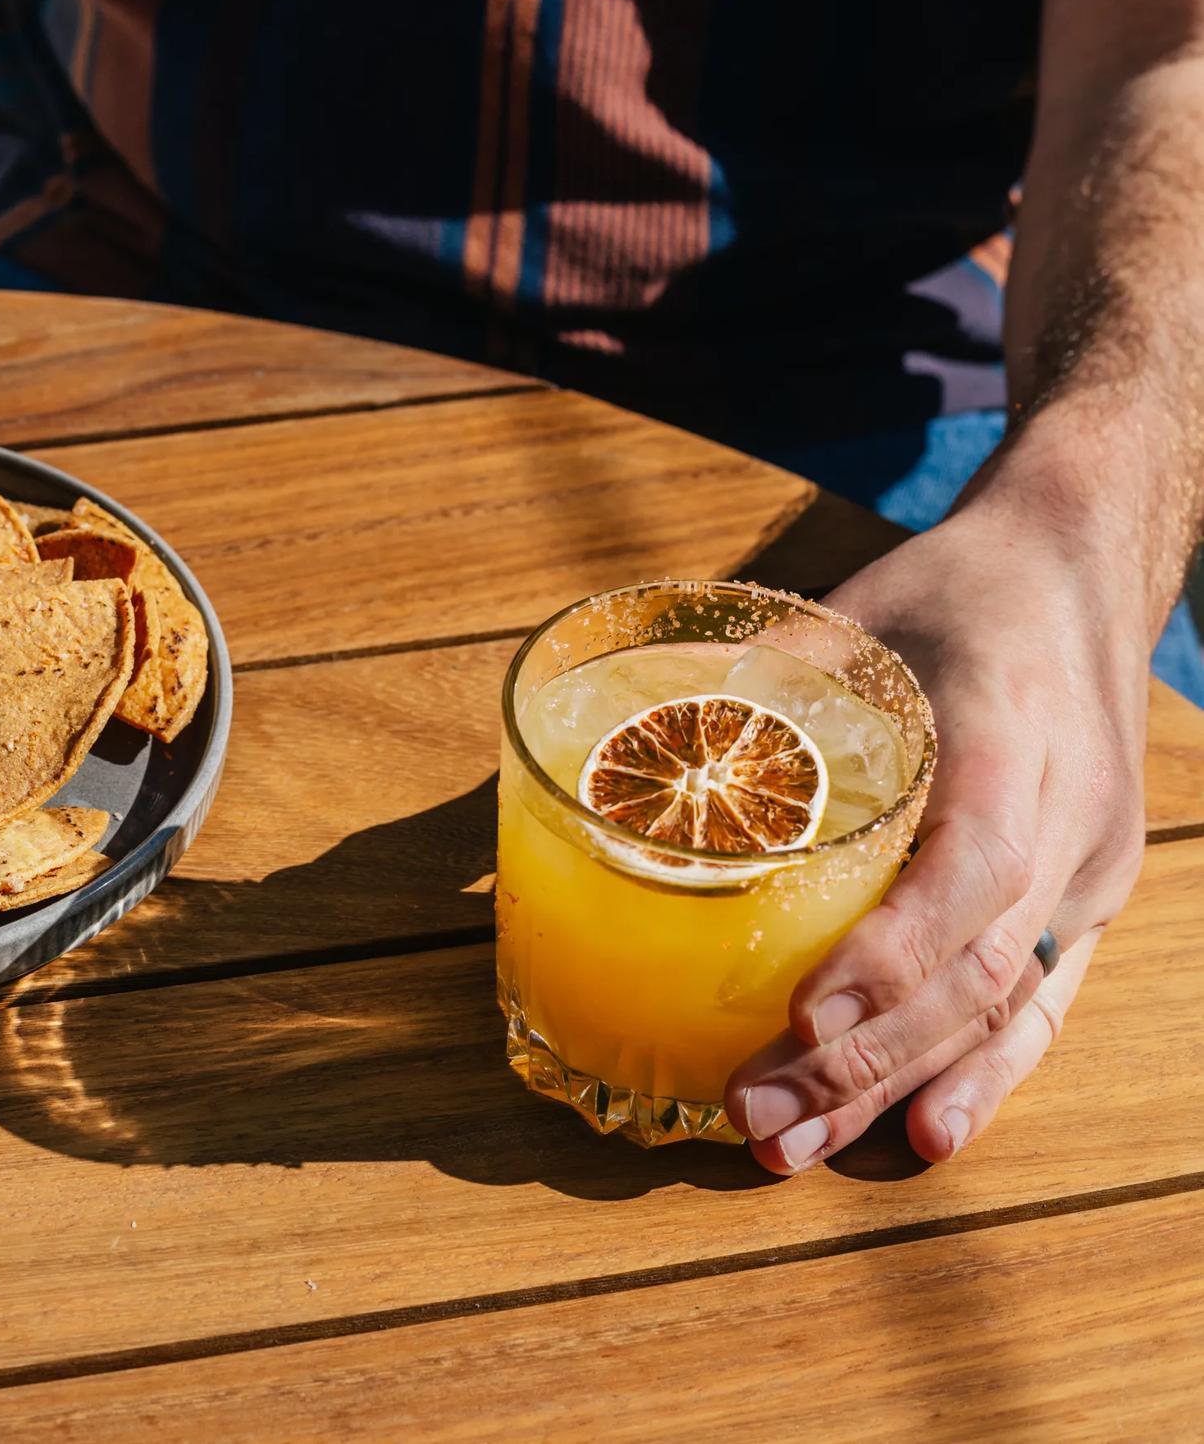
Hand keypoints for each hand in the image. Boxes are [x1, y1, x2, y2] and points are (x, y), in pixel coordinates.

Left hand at [724, 500, 1149, 1171]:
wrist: (1072, 578)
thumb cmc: (952, 592)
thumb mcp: (857, 612)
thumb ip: (763, 683)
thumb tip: (639, 753)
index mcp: (1013, 727)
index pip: (971, 862)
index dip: (890, 950)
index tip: (801, 1016)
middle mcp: (1069, 813)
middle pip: (978, 962)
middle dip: (864, 1056)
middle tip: (757, 1112)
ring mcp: (1088, 866)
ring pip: (1002, 1002)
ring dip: (897, 1086)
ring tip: (797, 1149)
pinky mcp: (1085, 897)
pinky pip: (1040, 1004)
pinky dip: (981, 1077)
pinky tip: (924, 1137)